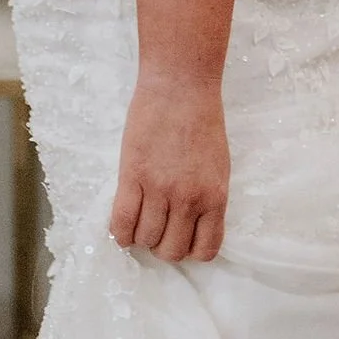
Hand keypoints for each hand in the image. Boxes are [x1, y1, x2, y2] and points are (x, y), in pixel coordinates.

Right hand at [109, 71, 228, 260]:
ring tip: (140, 221)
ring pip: (146, 239)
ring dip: (141, 238)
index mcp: (215, 197)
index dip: (190, 250)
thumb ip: (207, 198)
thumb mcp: (218, 166)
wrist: (180, 87)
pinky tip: (122, 226)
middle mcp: (189, 199)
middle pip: (171, 251)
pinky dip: (120, 233)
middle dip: (163, 247)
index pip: (205, 249)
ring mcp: (160, 190)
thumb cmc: (202, 121)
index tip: (181, 238)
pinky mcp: (133, 177)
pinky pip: (122, 222)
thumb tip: (192, 225)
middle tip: (157, 230)